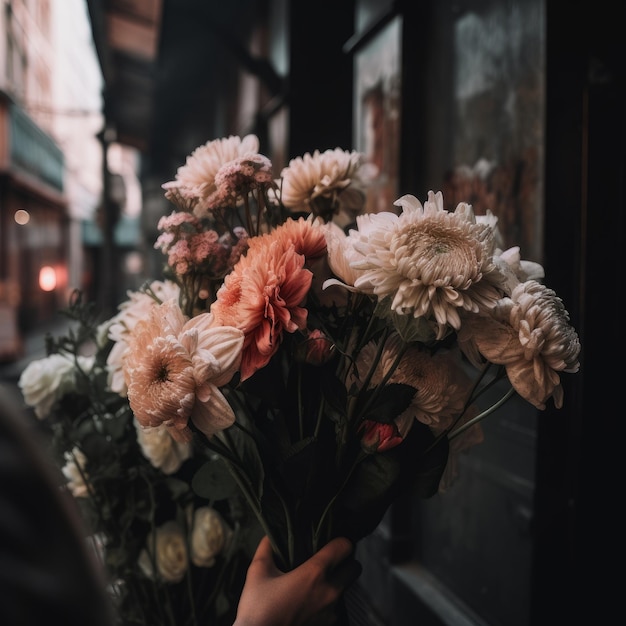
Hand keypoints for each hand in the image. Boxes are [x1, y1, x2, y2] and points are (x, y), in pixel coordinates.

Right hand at [233, 535, 361, 625]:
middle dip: (346, 562)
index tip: (330, 542)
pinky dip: (328, 602)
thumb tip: (270, 537)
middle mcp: (329, 592)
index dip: (340, 540)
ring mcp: (331, 613)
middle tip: (329, 561)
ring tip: (315, 583)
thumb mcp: (257, 573)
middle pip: (355, 568)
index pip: (345, 547)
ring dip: (337, 583)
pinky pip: (337, 608)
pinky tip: (310, 601)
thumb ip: (266, 549)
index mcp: (315, 573)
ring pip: (346, 590)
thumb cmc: (258, 609)